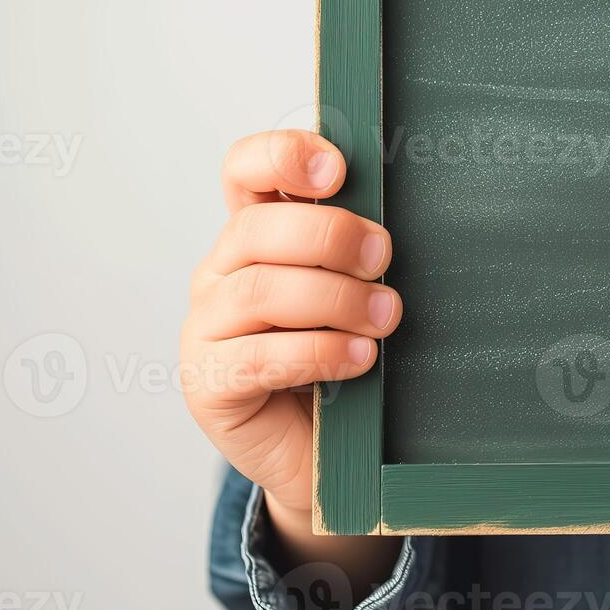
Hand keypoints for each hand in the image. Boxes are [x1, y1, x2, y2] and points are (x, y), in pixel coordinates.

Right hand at [180, 130, 401, 582]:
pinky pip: (259, 357)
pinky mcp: (209, 383)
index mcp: (255, 235)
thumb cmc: (346, 358)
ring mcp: (206, 328)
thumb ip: (361, 252)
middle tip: (385, 258)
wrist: (324, 453)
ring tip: (388, 316)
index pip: (244, 170)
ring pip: (261, 290)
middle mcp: (221, 273)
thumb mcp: (357, 293)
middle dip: (331, 235)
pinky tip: (361, 357)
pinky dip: (319, 351)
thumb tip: (403, 219)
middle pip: (258, 228)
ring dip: (336, 298)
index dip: (283, 156)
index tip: (338, 170)